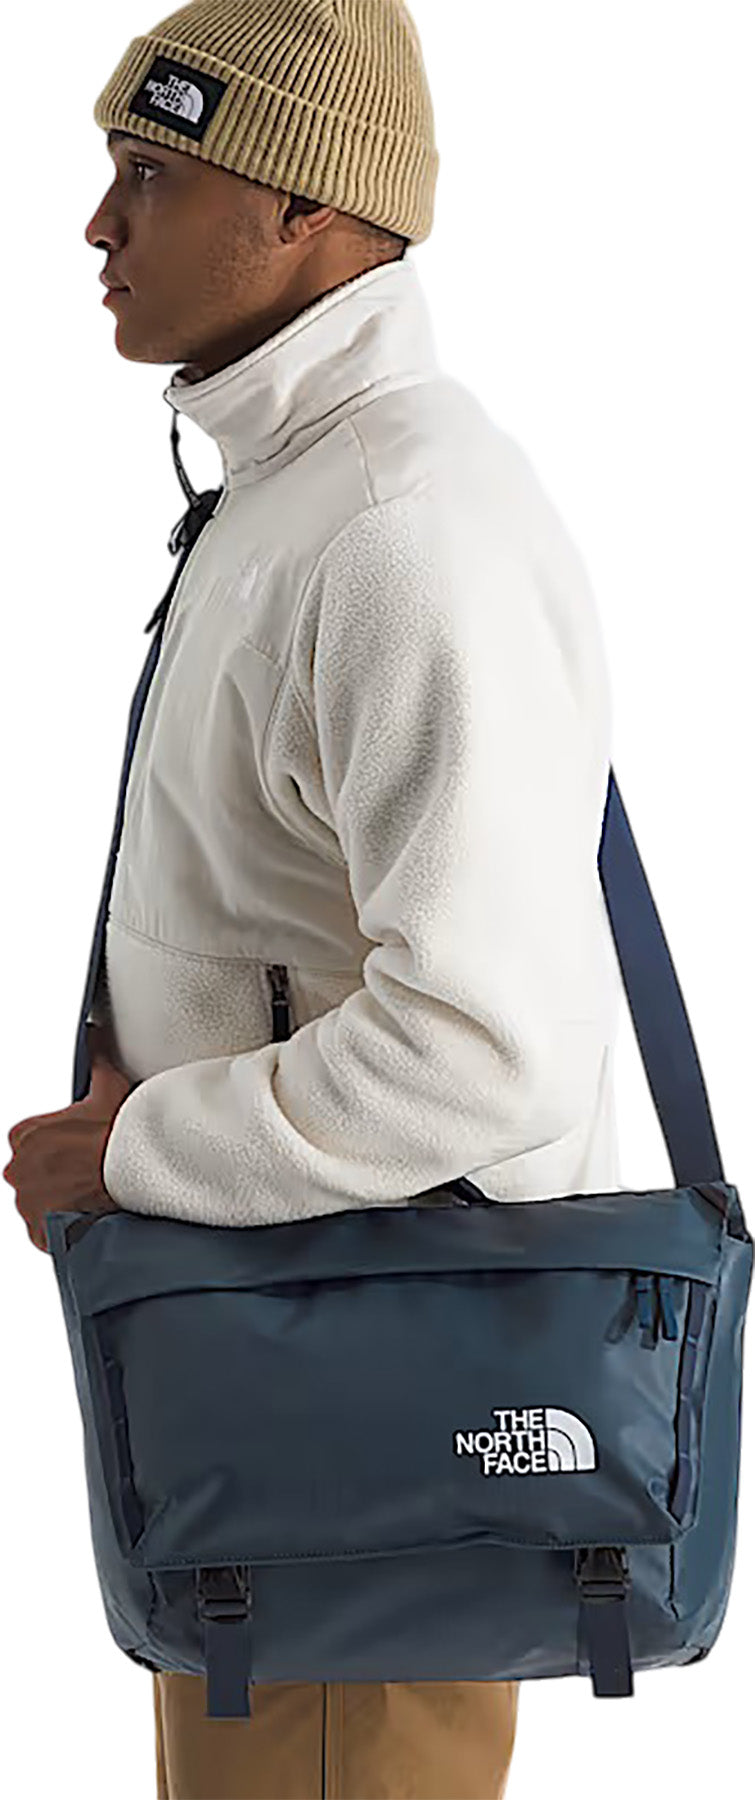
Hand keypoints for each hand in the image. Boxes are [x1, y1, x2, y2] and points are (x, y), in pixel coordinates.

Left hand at [3, 1039, 133, 1253]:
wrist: (133, 1172)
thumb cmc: (117, 1133)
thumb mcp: (107, 1087)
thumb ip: (96, 1057)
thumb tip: (95, 1030)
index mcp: (24, 1135)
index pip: (31, 1143)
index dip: (57, 1148)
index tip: (76, 1151)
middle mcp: (17, 1169)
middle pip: (33, 1175)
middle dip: (56, 1176)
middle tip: (87, 1174)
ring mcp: (27, 1203)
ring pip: (40, 1204)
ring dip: (61, 1202)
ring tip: (90, 1195)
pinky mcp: (41, 1230)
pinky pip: (47, 1233)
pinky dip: (63, 1228)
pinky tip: (85, 1214)